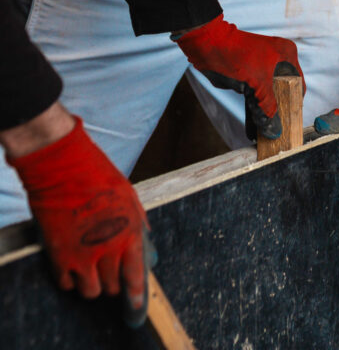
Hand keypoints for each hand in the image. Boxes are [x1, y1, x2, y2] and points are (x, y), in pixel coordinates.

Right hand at [10, 116, 153, 327]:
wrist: (62, 167)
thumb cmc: (98, 175)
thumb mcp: (129, 196)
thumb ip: (138, 222)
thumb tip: (146, 241)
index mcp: (129, 233)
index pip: (135, 276)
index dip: (136, 295)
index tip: (136, 305)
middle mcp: (107, 249)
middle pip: (113, 286)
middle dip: (115, 282)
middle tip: (111, 273)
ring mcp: (81, 255)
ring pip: (91, 291)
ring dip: (93, 284)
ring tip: (92, 270)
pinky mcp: (59, 256)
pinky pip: (66, 284)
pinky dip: (71, 280)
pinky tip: (73, 267)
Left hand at [175, 14, 304, 139]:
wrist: (208, 46)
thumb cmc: (237, 56)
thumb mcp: (257, 82)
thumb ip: (268, 104)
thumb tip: (274, 127)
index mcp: (286, 54)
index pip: (298, 81)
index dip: (295, 102)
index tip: (292, 120)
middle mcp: (277, 59)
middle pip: (283, 89)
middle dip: (279, 110)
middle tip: (277, 130)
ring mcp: (263, 67)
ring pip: (269, 94)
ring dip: (265, 111)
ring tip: (265, 132)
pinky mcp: (250, 75)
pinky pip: (256, 95)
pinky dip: (255, 108)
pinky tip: (253, 127)